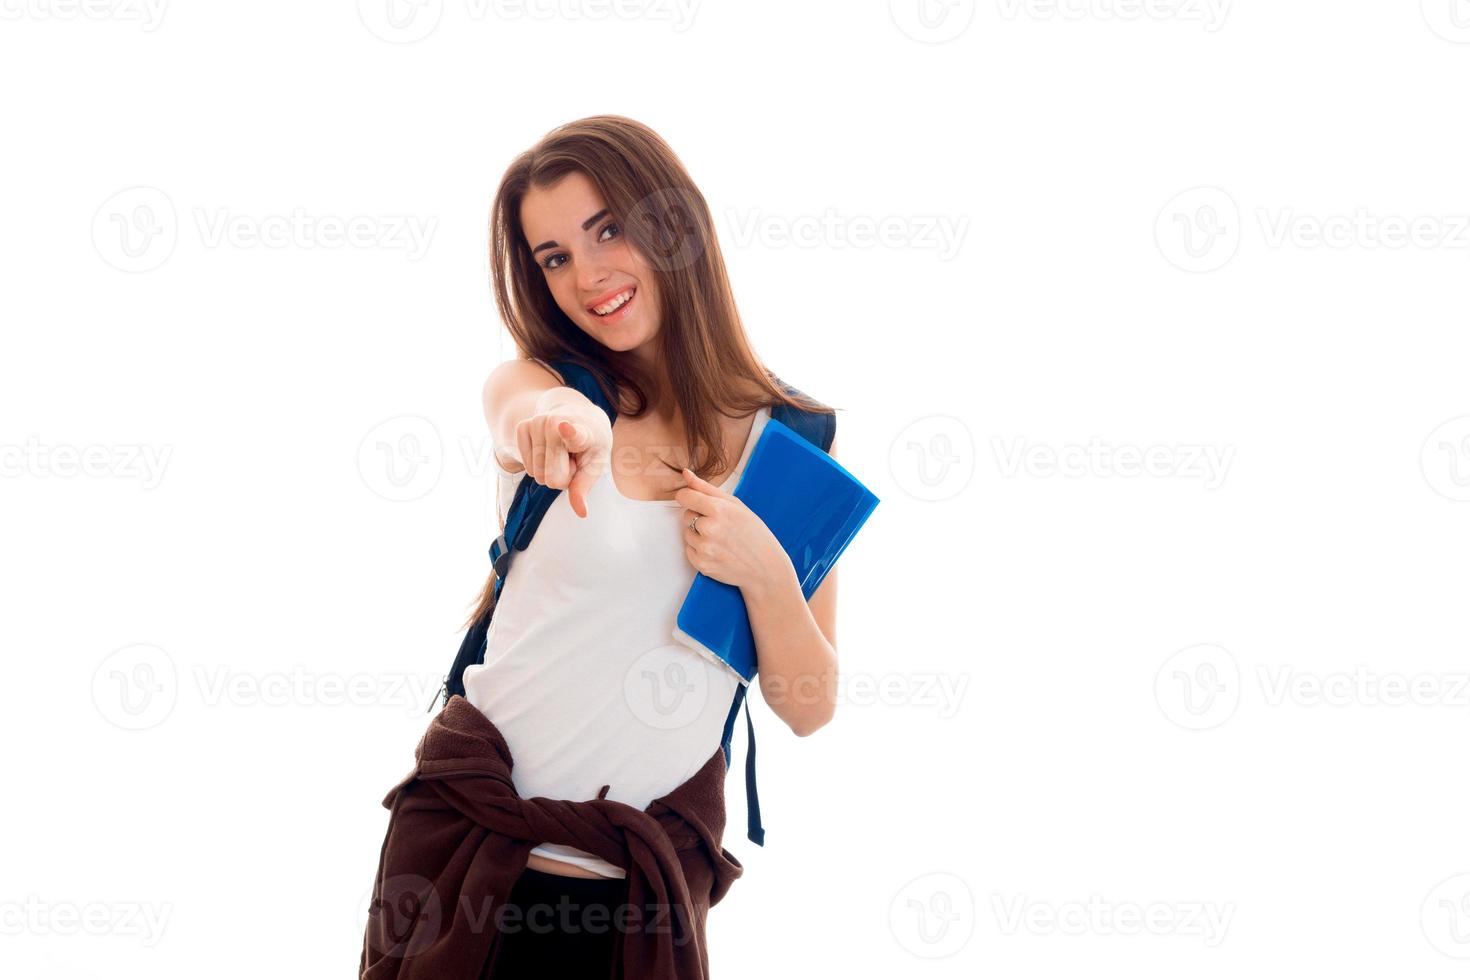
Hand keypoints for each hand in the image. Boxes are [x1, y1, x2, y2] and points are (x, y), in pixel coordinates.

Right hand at [515, 398, 611, 518]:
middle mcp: (556, 422)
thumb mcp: (595, 465)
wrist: (579, 416)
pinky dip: (538, 466)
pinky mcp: (521, 427)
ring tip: (561, 452)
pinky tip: (548, 450)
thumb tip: (581, 513)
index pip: (574, 434)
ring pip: (537, 475)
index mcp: (582, 430)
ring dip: (550, 471)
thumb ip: (584, 487)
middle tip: (571, 459)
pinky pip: (527, 468)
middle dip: (562, 476)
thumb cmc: (590, 446)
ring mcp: (536, 422)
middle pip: (551, 478)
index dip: (569, 433)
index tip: (564, 427)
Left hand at [675, 467, 789, 590]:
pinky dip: (700, 551)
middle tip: (721, 526)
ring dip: (699, 535)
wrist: (765, 567)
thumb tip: (685, 473)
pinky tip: (718, 552)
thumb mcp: (736, 505)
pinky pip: (689, 551)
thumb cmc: (753, 533)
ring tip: (721, 540)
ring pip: (687, 533)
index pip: (684, 496)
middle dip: (699, 518)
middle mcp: (709, 529)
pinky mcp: (702, 565)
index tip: (697, 502)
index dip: (689, 498)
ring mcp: (705, 549)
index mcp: (718, 509)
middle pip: (686, 515)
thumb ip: (706, 488)